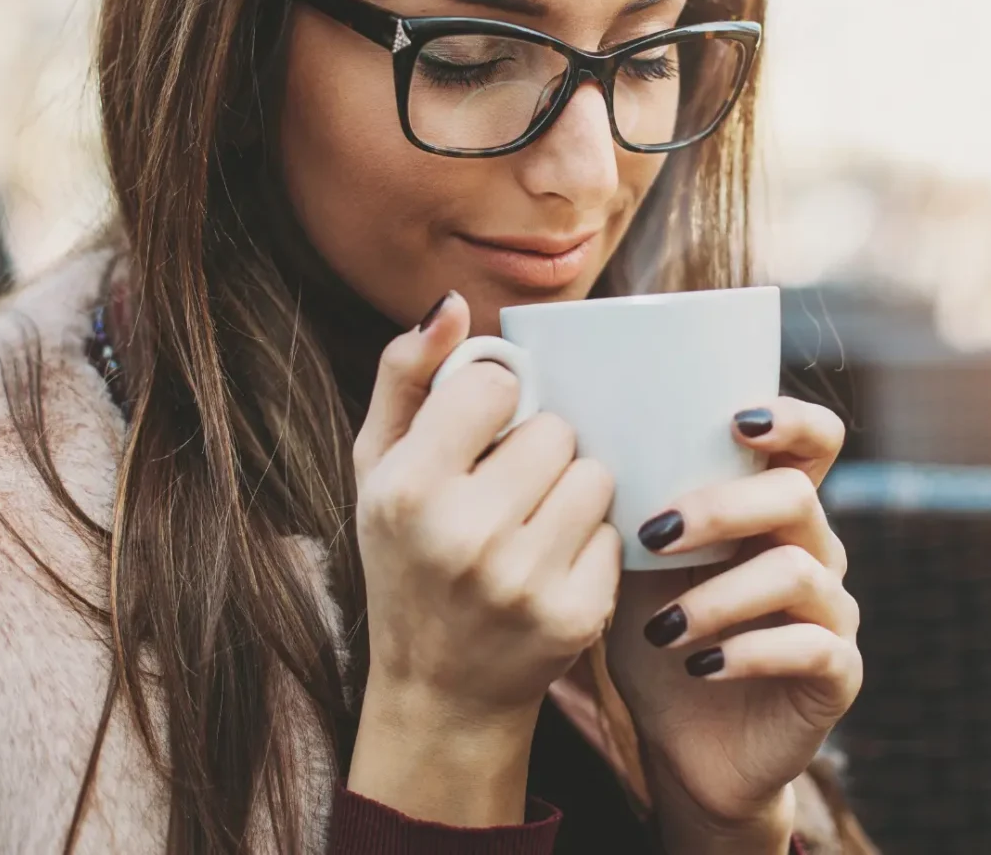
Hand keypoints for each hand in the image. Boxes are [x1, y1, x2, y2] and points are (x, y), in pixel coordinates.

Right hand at [349, 290, 620, 822]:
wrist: (437, 687)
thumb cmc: (402, 556)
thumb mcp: (375, 465)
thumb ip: (405, 374)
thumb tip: (453, 303)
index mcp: (408, 488)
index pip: (494, 385)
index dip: (492, 401)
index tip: (480, 430)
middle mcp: (465, 535)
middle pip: (554, 430)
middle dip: (535, 447)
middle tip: (506, 485)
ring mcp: (524, 581)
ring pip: (594, 475)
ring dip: (571, 487)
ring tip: (531, 519)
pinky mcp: (575, 616)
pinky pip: (615, 531)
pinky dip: (590, 540)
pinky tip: (551, 562)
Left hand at [604, 398, 860, 842]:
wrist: (677, 741)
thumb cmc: (655, 632)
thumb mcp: (635, 564)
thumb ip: (633, 507)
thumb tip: (580, 446)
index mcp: (770, 511)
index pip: (813, 442)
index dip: (791, 420)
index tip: (735, 421)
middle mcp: (812, 550)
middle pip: (795, 495)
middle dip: (721, 507)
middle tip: (655, 535)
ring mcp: (830, 612)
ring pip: (797, 571)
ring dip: (719, 595)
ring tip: (663, 627)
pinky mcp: (836, 674)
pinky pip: (812, 648)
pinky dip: (749, 651)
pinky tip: (702, 663)